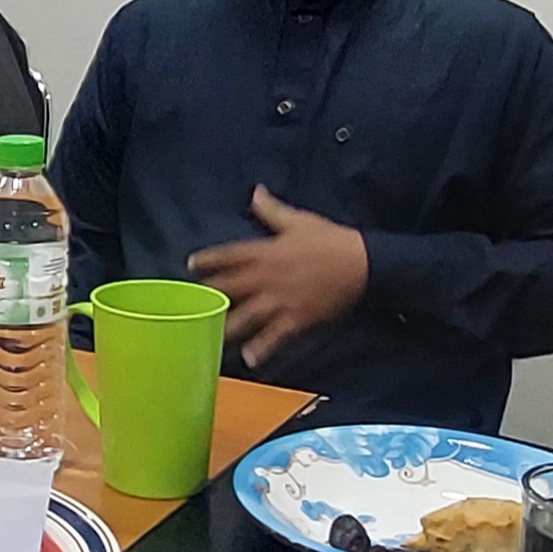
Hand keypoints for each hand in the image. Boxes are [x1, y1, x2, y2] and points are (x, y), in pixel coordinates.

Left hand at [188, 185, 367, 367]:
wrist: (363, 264)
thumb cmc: (330, 239)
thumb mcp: (298, 220)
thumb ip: (271, 209)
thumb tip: (255, 192)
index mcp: (265, 252)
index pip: (229, 256)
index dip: (208, 260)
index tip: (190, 265)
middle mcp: (267, 277)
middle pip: (230, 288)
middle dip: (209, 295)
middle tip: (189, 304)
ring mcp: (281, 300)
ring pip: (247, 316)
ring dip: (228, 327)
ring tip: (210, 337)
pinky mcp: (297, 318)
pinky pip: (275, 336)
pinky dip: (262, 348)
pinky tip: (250, 359)